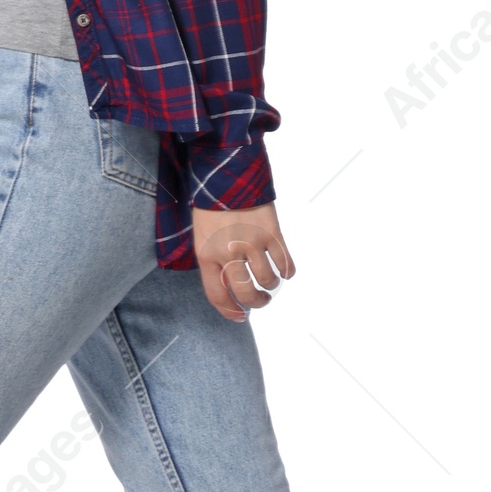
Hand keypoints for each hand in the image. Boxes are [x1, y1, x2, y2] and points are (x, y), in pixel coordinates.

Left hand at [191, 203, 295, 322]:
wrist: (227, 174)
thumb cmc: (212, 206)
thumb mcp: (203, 236)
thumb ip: (214, 261)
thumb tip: (233, 287)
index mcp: (206, 255)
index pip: (217, 295)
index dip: (229, 311)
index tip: (240, 317)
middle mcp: (228, 252)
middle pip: (245, 293)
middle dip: (256, 302)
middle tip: (262, 300)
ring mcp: (251, 242)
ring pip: (269, 280)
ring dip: (272, 285)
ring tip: (271, 281)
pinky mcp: (272, 232)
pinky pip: (285, 262)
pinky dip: (287, 270)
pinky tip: (285, 269)